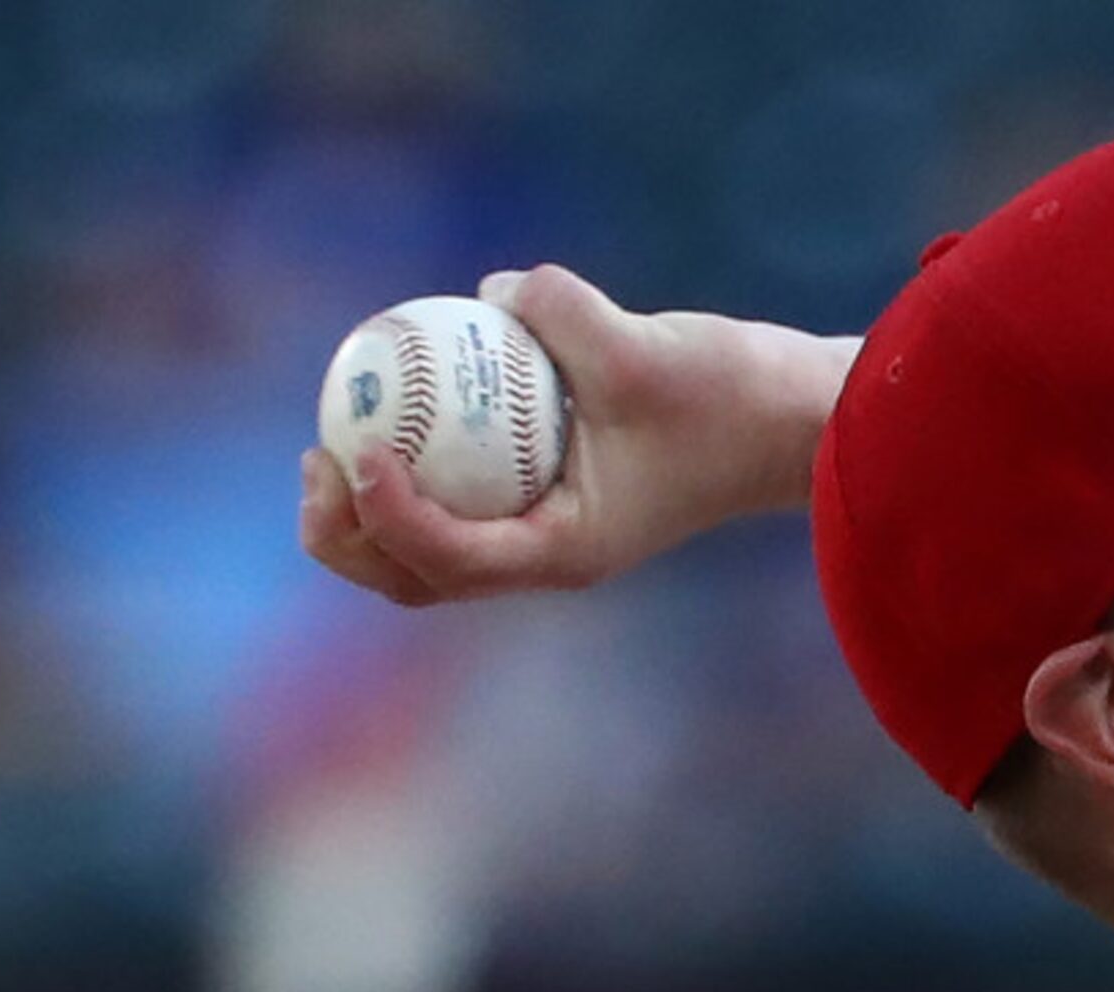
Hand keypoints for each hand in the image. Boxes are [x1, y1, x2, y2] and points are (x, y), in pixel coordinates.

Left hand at [298, 266, 854, 606]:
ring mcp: (544, 529)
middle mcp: (546, 552)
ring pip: (425, 549)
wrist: (791, 421)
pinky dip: (411, 467)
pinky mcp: (546, 492)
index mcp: (567, 550)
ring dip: (365, 512)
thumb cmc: (730, 400)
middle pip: (414, 578)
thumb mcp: (645, 349)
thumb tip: (488, 292)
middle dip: (348, 534)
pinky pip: (454, 494)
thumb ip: (559, 313)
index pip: (449, 556)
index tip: (361, 451)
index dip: (388, 514)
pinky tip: (394, 400)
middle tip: (322, 456)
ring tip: (333, 442)